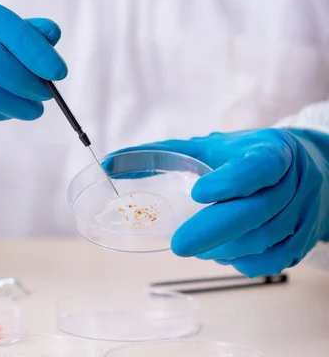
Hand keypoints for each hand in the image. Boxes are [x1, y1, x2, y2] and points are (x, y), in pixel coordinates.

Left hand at [108, 128, 328, 276]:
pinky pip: (271, 262)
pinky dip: (240, 262)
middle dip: (214, 231)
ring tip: (194, 245)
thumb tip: (108, 165)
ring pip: (262, 240)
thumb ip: (160, 154)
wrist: (302, 170)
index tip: (198, 193)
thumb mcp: (207, 147)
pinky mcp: (302, 241)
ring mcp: (301, 213)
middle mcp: (293, 182)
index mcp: (270, 151)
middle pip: (257, 212)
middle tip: (178, 245)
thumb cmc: (241, 158)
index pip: (258, 166)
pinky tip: (220, 254)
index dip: (231, 181)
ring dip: (222, 249)